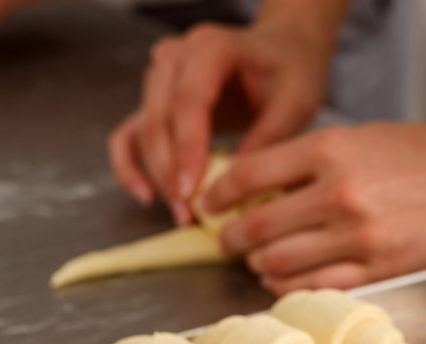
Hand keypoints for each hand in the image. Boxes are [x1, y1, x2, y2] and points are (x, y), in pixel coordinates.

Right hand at [108, 21, 332, 223]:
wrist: (282, 50)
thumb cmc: (291, 71)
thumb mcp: (296, 101)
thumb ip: (268, 137)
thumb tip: (235, 181)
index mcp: (211, 47)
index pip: (188, 102)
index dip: (187, 150)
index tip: (191, 192)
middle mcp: (176, 57)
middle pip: (160, 119)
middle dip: (170, 171)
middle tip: (188, 213)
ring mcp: (160, 78)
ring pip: (145, 131)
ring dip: (157, 175)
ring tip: (182, 214)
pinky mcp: (154, 101)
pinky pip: (128, 135)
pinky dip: (129, 166)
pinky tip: (147, 196)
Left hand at [203, 122, 425, 293]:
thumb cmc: (424, 153)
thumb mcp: (360, 137)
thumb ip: (310, 161)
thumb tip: (259, 188)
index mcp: (329, 150)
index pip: (248, 175)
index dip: (217, 195)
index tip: (207, 205)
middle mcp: (337, 193)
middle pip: (257, 226)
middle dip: (230, 239)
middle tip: (224, 242)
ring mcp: (358, 235)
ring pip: (280, 262)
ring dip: (258, 265)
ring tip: (257, 262)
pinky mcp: (378, 267)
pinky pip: (316, 285)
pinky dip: (290, 286)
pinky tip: (283, 281)